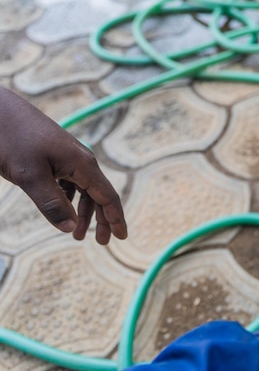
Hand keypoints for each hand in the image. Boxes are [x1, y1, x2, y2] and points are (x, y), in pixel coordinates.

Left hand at [0, 87, 126, 243]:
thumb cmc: (12, 140)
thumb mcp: (30, 176)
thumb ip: (51, 204)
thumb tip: (70, 228)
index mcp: (82, 164)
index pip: (107, 196)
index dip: (115, 218)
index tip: (122, 238)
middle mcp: (81, 160)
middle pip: (99, 194)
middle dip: (102, 219)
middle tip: (101, 242)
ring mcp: (68, 157)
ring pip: (84, 189)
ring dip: (84, 212)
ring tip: (77, 234)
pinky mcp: (55, 155)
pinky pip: (71, 182)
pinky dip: (71, 199)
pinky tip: (63, 209)